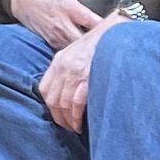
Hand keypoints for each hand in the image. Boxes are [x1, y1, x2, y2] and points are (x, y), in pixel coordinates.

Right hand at [6, 0, 112, 50]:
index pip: (94, 22)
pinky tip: (89, 55)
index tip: (122, 28)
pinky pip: (69, 53)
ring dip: (91, 51)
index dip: (109, 27)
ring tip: (105, 52)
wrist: (24, 0)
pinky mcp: (53, 44)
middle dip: (101, 44)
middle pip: (87, 41)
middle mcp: (65, 25)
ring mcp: (58, 37)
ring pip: (78, 51)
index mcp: (72, 9)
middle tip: (116, 46)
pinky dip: (79, 54)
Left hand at [41, 18, 106, 133]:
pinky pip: (75, 103)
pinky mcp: (87, 78)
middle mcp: (63, 67)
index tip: (58, 115)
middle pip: (52, 100)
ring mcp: (74, 73)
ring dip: (68, 121)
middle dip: (59, 118)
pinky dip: (76, 117)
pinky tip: (80, 123)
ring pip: (63, 104)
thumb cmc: (100, 44)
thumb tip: (68, 92)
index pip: (45, 89)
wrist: (114, 32)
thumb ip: (69, 70)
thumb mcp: (77, 54)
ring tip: (76, 127)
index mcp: (59, 61)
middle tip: (68, 126)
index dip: (50, 106)